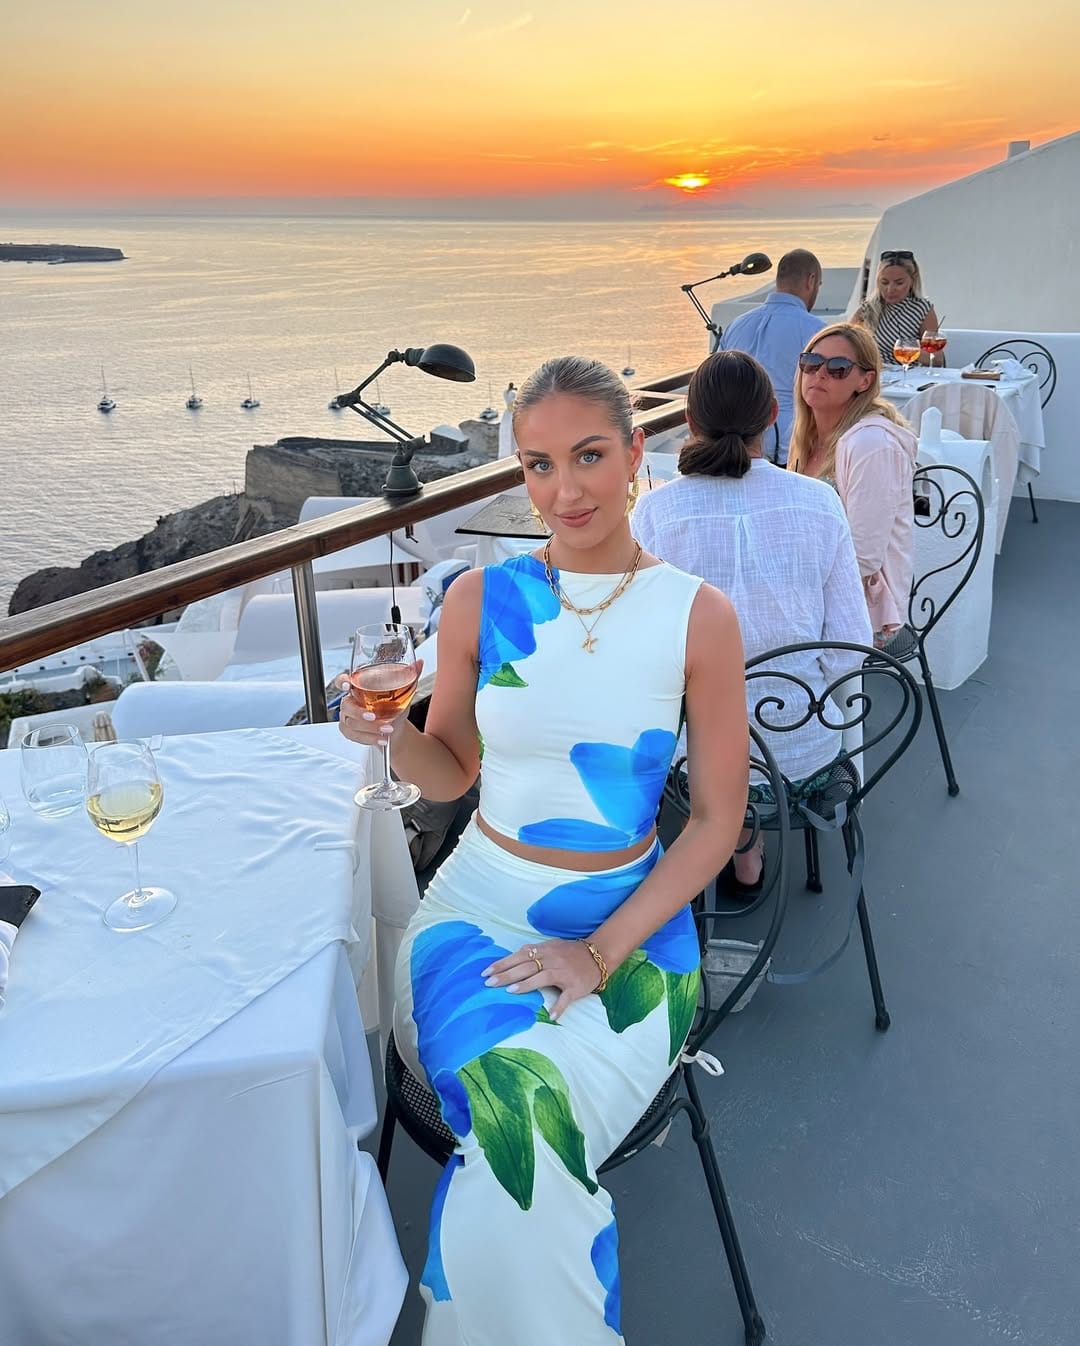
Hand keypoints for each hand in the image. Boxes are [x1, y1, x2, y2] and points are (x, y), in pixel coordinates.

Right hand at [336, 659, 423, 748]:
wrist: (396, 727)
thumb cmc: (394, 704)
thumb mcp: (403, 689)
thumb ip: (410, 675)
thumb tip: (419, 663)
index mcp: (358, 687)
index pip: (342, 681)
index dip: (341, 682)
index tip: (347, 685)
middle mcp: (351, 701)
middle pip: (346, 706)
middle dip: (359, 712)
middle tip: (373, 716)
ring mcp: (349, 717)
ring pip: (351, 723)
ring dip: (370, 728)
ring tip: (388, 728)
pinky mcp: (351, 732)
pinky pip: (354, 736)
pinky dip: (369, 739)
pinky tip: (382, 738)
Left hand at [481, 938, 602, 1021]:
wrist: (598, 956)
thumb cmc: (571, 953)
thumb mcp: (551, 947)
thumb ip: (534, 952)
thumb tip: (513, 959)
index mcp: (545, 950)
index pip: (519, 956)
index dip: (502, 963)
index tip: (486, 972)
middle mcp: (552, 959)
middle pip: (526, 966)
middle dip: (506, 974)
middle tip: (489, 983)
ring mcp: (564, 972)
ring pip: (542, 977)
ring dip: (526, 984)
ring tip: (510, 992)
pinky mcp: (575, 986)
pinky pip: (566, 997)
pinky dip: (560, 1006)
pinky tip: (551, 1015)